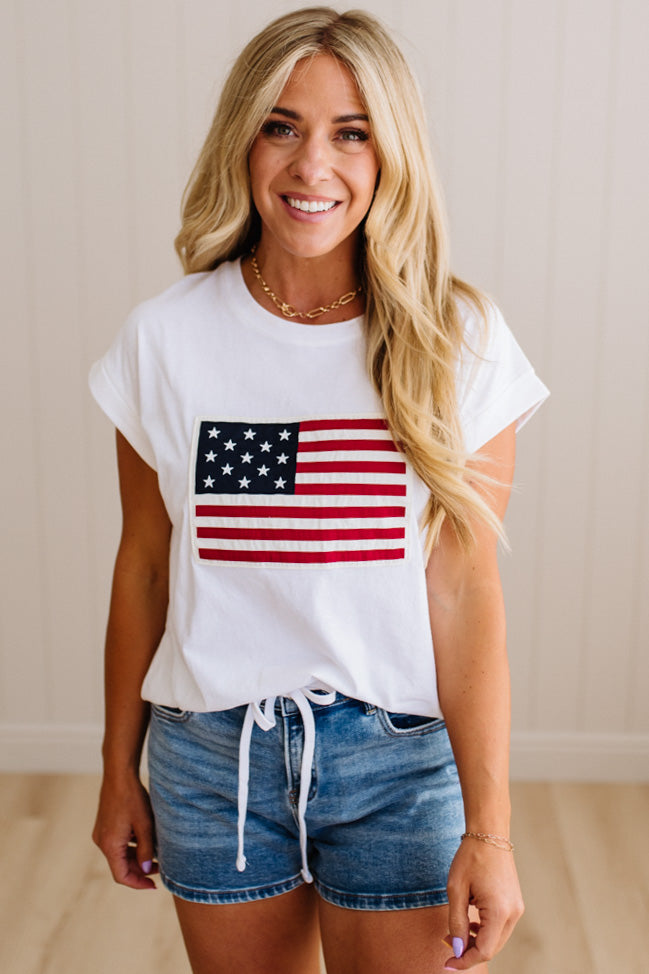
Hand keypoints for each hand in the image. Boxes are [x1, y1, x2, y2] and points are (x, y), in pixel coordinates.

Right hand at [92, 772, 157, 889]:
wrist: (119, 774)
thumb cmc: (132, 797)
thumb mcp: (144, 825)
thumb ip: (146, 850)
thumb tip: (147, 871)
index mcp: (109, 845)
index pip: (121, 876)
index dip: (138, 883)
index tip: (154, 885)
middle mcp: (101, 842)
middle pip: (121, 865)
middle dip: (140, 870)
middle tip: (161, 868)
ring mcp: (102, 833)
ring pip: (120, 854)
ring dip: (137, 857)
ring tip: (157, 854)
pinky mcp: (105, 825)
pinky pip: (118, 843)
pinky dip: (131, 846)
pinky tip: (146, 840)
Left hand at [442, 837, 523, 968]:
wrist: (489, 832)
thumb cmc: (470, 857)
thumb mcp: (456, 890)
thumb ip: (457, 922)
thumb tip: (457, 949)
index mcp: (499, 911)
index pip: (484, 951)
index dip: (464, 961)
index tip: (446, 964)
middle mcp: (513, 913)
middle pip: (492, 948)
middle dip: (468, 952)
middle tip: (446, 944)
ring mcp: (517, 908)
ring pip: (496, 939)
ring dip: (476, 941)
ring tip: (455, 932)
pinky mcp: (515, 903)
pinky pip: (500, 927)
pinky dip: (485, 931)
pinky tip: (470, 922)